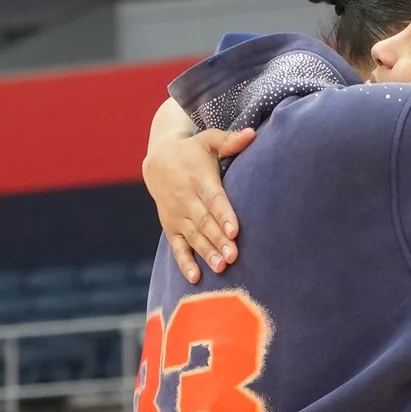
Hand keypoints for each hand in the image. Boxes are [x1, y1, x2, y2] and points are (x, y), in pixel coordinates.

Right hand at [146, 124, 254, 282]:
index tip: (234, 230)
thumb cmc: (193, 151)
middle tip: (234, 256)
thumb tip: (252, 133)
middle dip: (218, 240)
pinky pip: (177, 247)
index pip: (213, 199)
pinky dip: (184, 262)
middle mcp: (187, 199)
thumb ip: (230, 140)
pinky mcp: (171, 227)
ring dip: (206, 253)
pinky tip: (195, 278)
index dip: (224, 215)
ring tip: (221, 267)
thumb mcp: (208, 140)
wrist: (158, 161)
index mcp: (199, 179)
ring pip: (193, 237)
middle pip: (204, 222)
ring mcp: (177, 215)